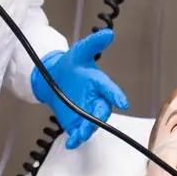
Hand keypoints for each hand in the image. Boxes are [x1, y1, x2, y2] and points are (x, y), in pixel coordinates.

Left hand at [30, 29, 127, 148]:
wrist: (54, 77)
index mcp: (100, 84)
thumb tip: (109, 33)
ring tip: (79, 134)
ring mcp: (87, 113)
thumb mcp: (80, 51)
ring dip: (86, 130)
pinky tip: (70, 142)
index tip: (122, 102)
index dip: (116, 96)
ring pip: (91, 125)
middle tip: (93, 121)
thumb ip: (93, 44)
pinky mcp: (76, 123)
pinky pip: (78, 133)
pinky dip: (75, 139)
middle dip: (98, 118)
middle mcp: (97, 101)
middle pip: (102, 112)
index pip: (110, 90)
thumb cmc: (71, 64)